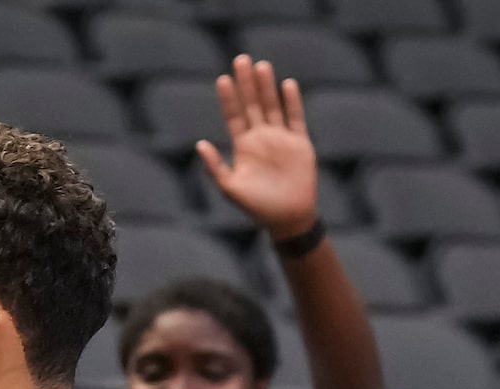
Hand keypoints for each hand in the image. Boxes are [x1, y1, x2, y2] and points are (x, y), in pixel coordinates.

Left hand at [198, 56, 318, 238]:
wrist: (287, 217)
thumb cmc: (256, 206)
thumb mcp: (229, 187)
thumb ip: (215, 166)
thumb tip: (200, 144)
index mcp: (243, 147)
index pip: (234, 116)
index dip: (229, 98)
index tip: (222, 79)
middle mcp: (261, 138)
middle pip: (253, 104)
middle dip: (247, 83)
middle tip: (241, 59)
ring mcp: (281, 138)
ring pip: (273, 105)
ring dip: (267, 86)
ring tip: (261, 65)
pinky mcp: (300, 142)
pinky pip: (295, 118)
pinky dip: (291, 102)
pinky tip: (286, 84)